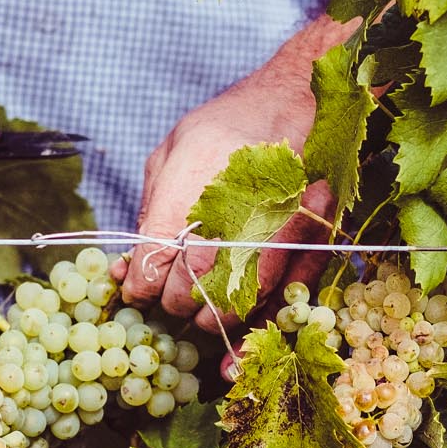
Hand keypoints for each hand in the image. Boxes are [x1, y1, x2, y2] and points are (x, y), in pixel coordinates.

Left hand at [117, 24, 341, 335]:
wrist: (305, 97)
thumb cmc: (232, 124)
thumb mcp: (176, 147)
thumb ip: (152, 206)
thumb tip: (130, 266)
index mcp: (198, 169)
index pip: (157, 253)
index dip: (142, 283)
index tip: (138, 288)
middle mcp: (242, 198)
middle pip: (195, 284)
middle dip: (176, 304)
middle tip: (170, 302)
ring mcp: (283, 220)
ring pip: (238, 299)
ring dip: (213, 317)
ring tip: (200, 313)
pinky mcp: (316, 237)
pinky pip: (283, 297)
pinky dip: (259, 329)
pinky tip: (238, 350)